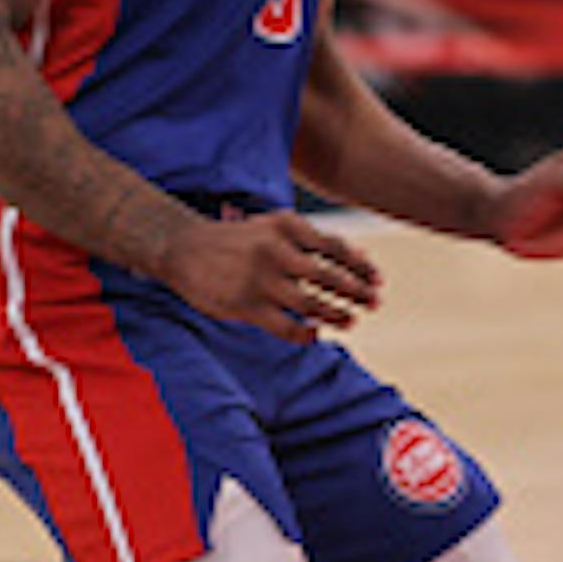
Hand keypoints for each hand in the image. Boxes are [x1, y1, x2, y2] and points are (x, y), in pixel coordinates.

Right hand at [167, 209, 381, 342]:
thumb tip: (361, 257)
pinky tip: (315, 335)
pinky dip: (304, 334)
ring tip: (351, 320)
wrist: (184, 248)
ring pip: (310, 303)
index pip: (337, 247)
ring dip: (336, 314)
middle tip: (375, 303)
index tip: (378, 281)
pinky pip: (284, 326)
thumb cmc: (240, 239)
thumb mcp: (276, 226)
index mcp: (287, 226)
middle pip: (329, 276)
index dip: (362, 267)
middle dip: (357, 292)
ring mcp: (260, 279)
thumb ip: (314, 239)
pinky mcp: (244, 305)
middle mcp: (276, 250)